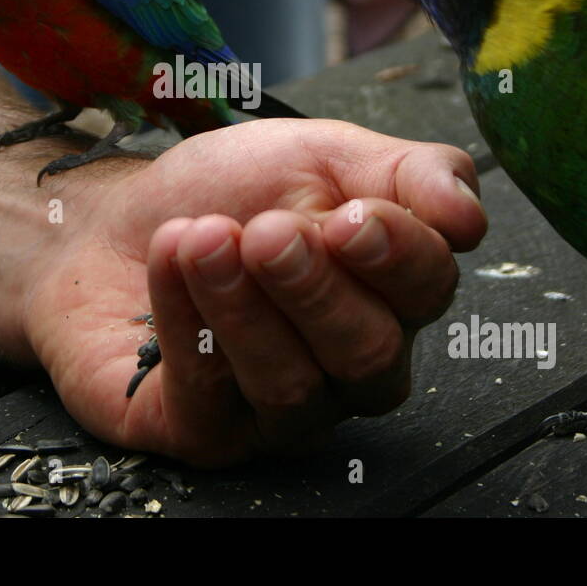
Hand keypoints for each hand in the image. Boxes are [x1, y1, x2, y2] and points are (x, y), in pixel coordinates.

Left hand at [19, 118, 485, 465]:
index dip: (397, 255)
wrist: (117, 218)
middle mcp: (346, 363)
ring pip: (292, 387)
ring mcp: (278, 408)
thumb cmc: (227, 191)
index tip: (351, 215)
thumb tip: (469, 215)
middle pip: (368, 353)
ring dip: (242, 303)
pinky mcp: (205, 432)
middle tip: (267, 229)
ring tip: (201, 237)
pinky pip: (211, 401)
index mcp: (389, 292)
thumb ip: (406, 173)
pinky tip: (169, 263)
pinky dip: (187, 322)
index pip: (428, 290)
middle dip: (314, 286)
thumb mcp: (321, 153)